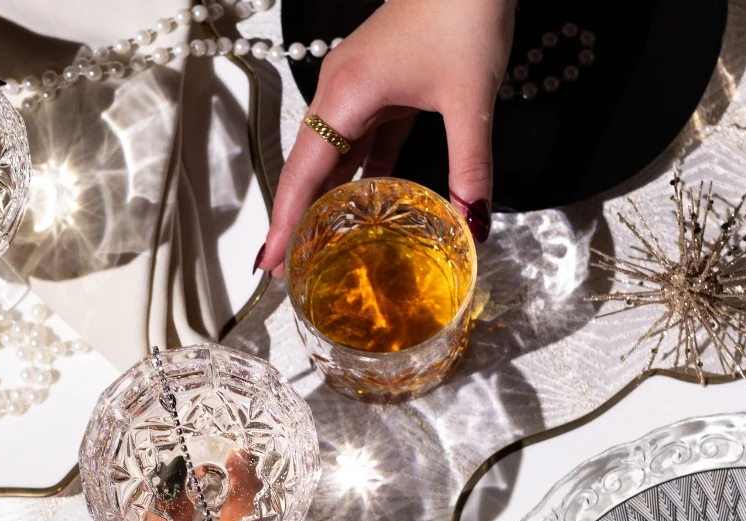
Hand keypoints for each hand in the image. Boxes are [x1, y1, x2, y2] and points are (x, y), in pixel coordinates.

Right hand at [253, 0, 515, 274]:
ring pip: (333, 154)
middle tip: (290, 271)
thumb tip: (475, 224)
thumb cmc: (464, 17)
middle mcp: (339, 92)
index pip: (305, 172)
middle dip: (297, 219)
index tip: (271, 264)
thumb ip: (471, 167)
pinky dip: (360, 172)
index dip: (286, 222)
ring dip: (327, 198)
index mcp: (347, 95)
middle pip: (309, 167)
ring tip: (322, 246)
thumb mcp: (471, 99)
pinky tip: (365, 205)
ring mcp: (356, 86)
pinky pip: (361, 138)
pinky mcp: (378, 83)